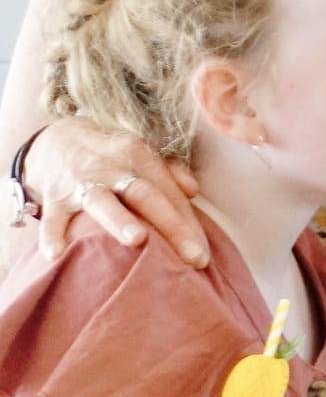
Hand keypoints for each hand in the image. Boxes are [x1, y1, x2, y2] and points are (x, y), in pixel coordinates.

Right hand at [25, 118, 203, 265]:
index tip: (202, 253)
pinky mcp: (54, 197)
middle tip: (192, 256)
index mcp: (138, 155)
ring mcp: (81, 182)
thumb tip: (193, 191)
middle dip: (171, 225)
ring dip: (119, 220)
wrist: (56, 140)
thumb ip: (168, 172)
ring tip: (137, 240)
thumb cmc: (110, 156)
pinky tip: (56, 255)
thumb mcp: (139, 155)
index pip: (169, 190)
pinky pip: (52, 217)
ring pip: (102, 201)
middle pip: (145, 195)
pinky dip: (51, 235)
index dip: (188, 221)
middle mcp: (112, 167)